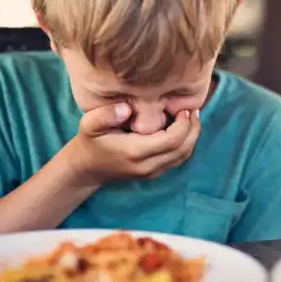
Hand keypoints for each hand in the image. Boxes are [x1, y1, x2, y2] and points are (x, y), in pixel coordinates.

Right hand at [65, 102, 200, 180]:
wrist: (87, 168)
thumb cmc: (90, 142)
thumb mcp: (89, 124)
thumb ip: (106, 115)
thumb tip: (128, 108)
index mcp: (135, 152)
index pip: (172, 140)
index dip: (183, 124)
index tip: (182, 108)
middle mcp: (147, 166)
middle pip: (183, 149)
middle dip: (193, 129)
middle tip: (193, 110)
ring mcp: (152, 172)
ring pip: (183, 156)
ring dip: (191, 137)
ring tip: (191, 117)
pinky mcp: (154, 173)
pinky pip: (177, 159)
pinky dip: (185, 144)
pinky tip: (182, 128)